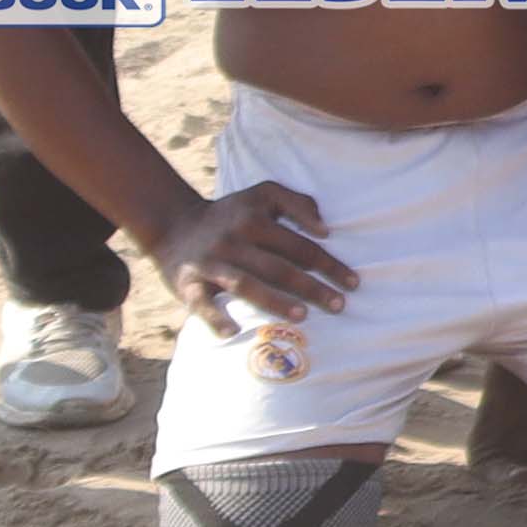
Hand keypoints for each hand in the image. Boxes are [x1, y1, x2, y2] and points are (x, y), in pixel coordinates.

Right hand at [153, 179, 354, 338]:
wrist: (173, 225)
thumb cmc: (232, 214)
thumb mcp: (263, 194)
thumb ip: (297, 202)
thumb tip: (325, 228)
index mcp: (254, 219)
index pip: (300, 245)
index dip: (329, 264)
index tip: (354, 283)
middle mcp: (233, 241)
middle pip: (278, 267)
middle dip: (311, 287)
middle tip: (340, 305)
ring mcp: (210, 264)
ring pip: (245, 284)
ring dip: (274, 301)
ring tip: (302, 316)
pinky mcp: (187, 284)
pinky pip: (200, 303)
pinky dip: (214, 318)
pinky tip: (233, 332)